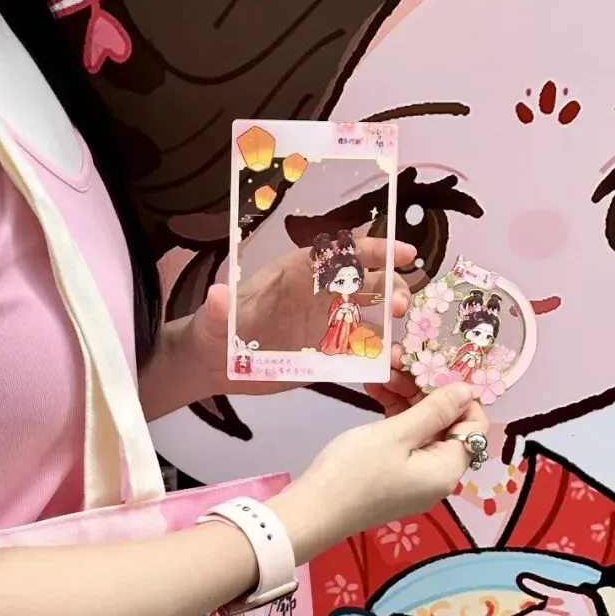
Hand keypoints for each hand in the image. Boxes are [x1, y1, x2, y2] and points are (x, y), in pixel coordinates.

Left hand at [161, 236, 415, 404]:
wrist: (213, 365)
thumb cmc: (215, 332)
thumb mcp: (215, 320)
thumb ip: (221, 309)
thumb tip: (218, 294)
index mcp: (296, 275)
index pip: (340, 254)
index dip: (373, 250)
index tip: (402, 253)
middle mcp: (316, 295)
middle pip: (364, 281)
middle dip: (389, 286)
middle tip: (401, 304)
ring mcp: (322, 325)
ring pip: (367, 315)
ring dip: (388, 319)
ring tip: (400, 335)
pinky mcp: (323, 354)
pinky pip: (357, 351)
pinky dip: (377, 354)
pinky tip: (393, 361)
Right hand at [273, 383, 483, 561]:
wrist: (312, 512)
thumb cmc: (354, 472)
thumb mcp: (396, 434)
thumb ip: (435, 410)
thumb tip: (468, 389)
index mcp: (447, 469)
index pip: (474, 425)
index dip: (459, 395)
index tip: (433, 368)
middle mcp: (437, 476)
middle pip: (446, 424)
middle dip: (425, 390)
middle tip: (399, 360)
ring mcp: (414, 478)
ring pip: (422, 429)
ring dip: (405, 398)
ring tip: (382, 370)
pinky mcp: (393, 477)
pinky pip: (404, 441)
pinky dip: (393, 416)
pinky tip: (374, 390)